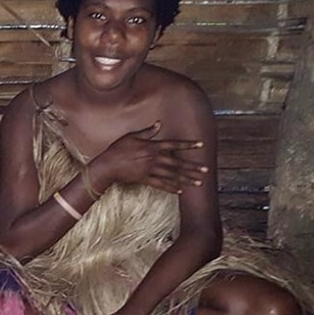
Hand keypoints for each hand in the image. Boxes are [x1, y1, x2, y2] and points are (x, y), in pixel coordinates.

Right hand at [91, 121, 207, 194]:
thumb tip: (158, 123)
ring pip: (173, 175)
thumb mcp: (132, 136)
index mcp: (152, 147)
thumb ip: (147, 131)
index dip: (188, 144)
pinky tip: (180, 191)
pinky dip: (171, 188)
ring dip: (187, 179)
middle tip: (206, 170)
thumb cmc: (118, 148)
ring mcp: (150, 170)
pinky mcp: (145, 179)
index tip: (201, 145)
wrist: (107, 165)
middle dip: (193, 167)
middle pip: (178, 163)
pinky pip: (161, 185)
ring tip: (199, 183)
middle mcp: (154, 159)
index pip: (174, 144)